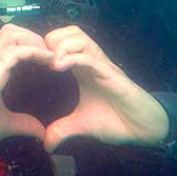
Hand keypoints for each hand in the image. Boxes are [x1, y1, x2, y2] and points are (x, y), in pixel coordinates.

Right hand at [0, 24, 53, 148]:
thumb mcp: (5, 123)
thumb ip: (23, 124)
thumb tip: (40, 132)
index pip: (9, 43)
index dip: (29, 46)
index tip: (48, 61)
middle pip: (11, 31)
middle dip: (33, 38)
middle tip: (50, 55)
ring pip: (12, 33)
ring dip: (34, 41)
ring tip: (49, 56)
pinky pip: (17, 50)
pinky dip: (35, 51)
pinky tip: (48, 61)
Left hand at [43, 25, 169, 151]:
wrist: (144, 129)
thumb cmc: (117, 121)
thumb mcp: (82, 125)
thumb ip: (63, 129)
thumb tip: (46, 143)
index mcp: (83, 69)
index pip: (63, 42)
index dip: (46, 47)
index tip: (32, 63)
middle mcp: (92, 62)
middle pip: (70, 32)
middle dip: (51, 39)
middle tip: (41, 59)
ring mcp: (103, 66)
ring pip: (80, 37)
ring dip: (61, 45)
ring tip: (50, 63)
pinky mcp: (112, 74)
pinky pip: (90, 57)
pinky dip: (72, 58)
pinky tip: (59, 67)